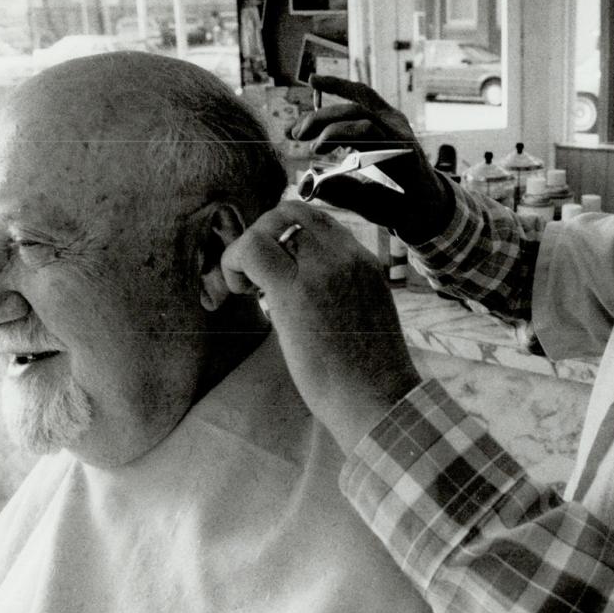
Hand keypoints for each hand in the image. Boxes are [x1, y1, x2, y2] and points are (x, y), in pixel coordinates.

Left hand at [221, 200, 423, 451]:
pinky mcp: (295, 292)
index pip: (318, 220)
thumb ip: (341, 290)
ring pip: (270, 224)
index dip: (285, 235)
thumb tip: (303, 286)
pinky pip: (252, 251)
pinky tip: (240, 291)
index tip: (276, 267)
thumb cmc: (370, 374)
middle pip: (291, 211)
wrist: (379, 401)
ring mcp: (323, 269)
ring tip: (247, 286)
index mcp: (365, 262)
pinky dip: (234, 262)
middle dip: (263, 233)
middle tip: (255, 273)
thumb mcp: (365, 314)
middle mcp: (347, 256)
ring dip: (247, 249)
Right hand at [294, 76, 453, 242]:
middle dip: (322, 119)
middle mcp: (399, 129)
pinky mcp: (387, 115)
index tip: (313, 150)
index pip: (365, 129)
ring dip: (325, 106)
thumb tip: (310, 184)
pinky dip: (339, 88)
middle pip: (357, 111)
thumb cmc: (403, 206)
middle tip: (295, 135)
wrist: (428, 198)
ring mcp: (394, 119)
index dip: (335, 134)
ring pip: (359, 97)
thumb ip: (345, 195)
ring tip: (296, 124)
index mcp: (399, 152)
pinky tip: (316, 83)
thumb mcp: (376, 209)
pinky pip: (362, 95)